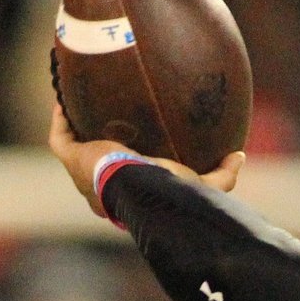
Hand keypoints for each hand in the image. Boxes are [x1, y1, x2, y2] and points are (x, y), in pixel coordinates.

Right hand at [47, 104, 244, 218]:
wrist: (141, 187)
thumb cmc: (170, 191)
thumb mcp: (201, 184)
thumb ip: (222, 175)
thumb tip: (239, 156)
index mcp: (129, 199)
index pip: (126, 185)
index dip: (128, 168)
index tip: (138, 149)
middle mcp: (102, 191)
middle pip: (98, 168)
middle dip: (100, 149)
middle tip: (108, 122)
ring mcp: (84, 177)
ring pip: (76, 152)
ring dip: (78, 131)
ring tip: (82, 108)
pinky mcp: (73, 161)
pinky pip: (60, 139)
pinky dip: (61, 120)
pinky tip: (64, 101)